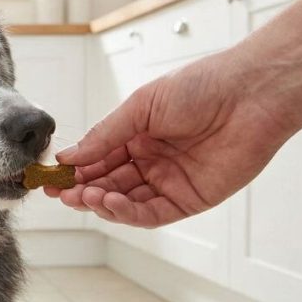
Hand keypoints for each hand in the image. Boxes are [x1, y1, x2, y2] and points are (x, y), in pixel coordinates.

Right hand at [46, 50, 294, 226]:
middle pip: (108, 184)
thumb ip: (105, 135)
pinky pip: (152, 213)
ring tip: (83, 197)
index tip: (51, 178)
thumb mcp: (141, 106)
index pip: (98, 160)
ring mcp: (169, 182)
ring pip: (126, 202)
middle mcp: (151, 161)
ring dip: (101, 203)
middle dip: (82, 190)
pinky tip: (110, 203)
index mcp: (137, 136)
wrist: (250, 93)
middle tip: (60, 193)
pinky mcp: (190, 199)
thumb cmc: (201, 87)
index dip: (74, 171)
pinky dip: (127, 212)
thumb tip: (69, 157)